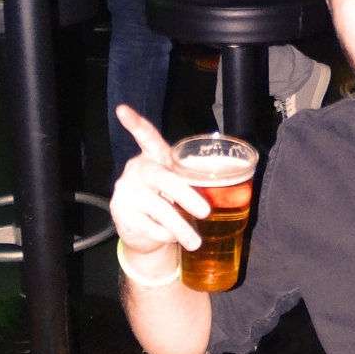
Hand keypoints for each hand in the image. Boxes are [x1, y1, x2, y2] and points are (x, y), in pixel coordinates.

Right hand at [110, 105, 209, 256]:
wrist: (143, 232)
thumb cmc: (168, 202)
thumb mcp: (177, 187)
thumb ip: (193, 183)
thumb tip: (232, 193)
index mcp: (154, 158)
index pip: (146, 138)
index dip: (136, 124)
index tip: (122, 110)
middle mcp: (137, 170)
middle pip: (162, 178)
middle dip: (186, 195)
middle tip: (206, 211)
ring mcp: (127, 191)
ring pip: (159, 208)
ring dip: (181, 227)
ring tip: (195, 242)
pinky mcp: (122, 212)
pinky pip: (151, 226)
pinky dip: (167, 235)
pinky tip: (171, 237)